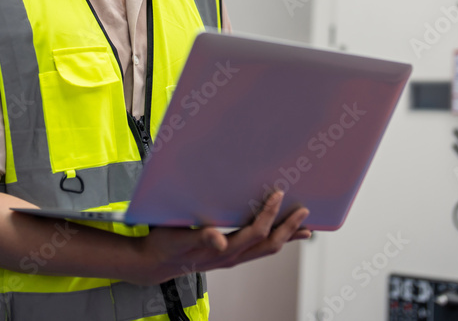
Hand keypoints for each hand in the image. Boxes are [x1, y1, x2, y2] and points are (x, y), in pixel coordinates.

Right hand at [129, 191, 310, 285]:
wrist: (154, 263)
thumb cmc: (165, 246)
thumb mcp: (179, 238)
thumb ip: (200, 237)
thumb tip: (220, 240)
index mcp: (222, 252)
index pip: (256, 233)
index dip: (269, 214)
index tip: (278, 195)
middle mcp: (231, 257)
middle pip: (269, 245)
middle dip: (289, 228)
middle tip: (304, 212)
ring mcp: (232, 258)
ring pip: (267, 250)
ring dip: (286, 237)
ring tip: (303, 227)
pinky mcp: (229, 255)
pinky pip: (258, 250)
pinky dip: (273, 241)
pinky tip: (278, 233)